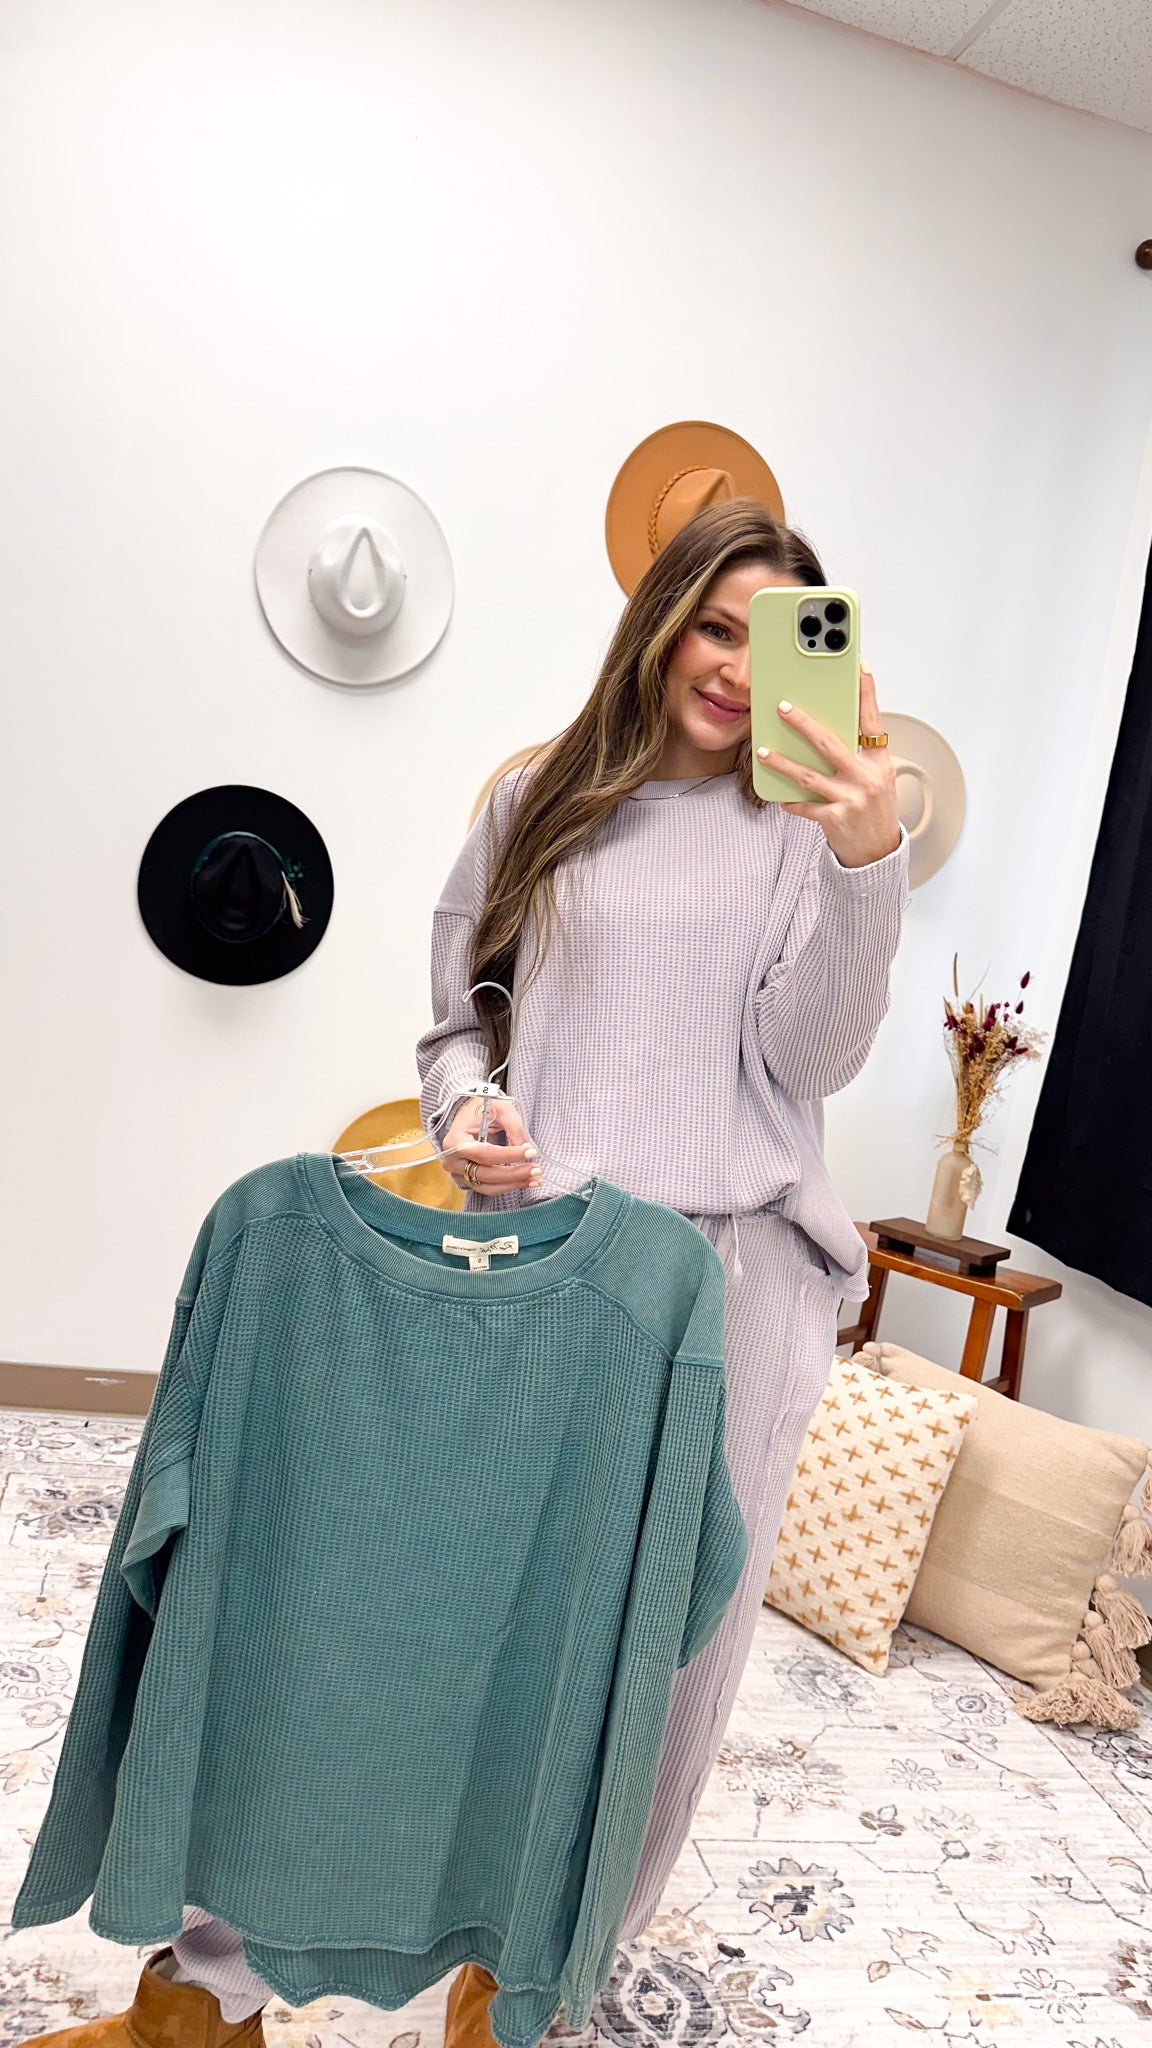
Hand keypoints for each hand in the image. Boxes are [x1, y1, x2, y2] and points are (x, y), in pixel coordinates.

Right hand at [441, 1095, 540, 1194]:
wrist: (469, 1113)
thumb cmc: (482, 1107)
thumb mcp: (501, 1109)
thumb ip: (514, 1128)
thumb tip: (527, 1150)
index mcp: (455, 1140)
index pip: (484, 1153)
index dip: (509, 1155)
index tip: (530, 1152)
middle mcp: (452, 1161)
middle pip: (485, 1174)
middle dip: (514, 1173)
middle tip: (537, 1170)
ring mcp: (458, 1173)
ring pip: (487, 1186)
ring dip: (513, 1184)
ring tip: (535, 1179)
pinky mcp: (467, 1179)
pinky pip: (488, 1188)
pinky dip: (507, 1186)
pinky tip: (525, 1181)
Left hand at [756, 662, 901, 868]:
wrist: (878, 852)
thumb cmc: (875, 810)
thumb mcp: (877, 777)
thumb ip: (859, 754)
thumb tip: (828, 729)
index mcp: (879, 763)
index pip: (873, 722)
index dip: (866, 694)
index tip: (859, 668)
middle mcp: (866, 778)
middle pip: (829, 744)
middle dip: (803, 723)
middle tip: (782, 708)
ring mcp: (850, 799)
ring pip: (808, 775)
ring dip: (782, 762)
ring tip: (763, 751)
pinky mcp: (834, 819)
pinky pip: (804, 805)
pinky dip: (790, 800)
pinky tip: (778, 795)